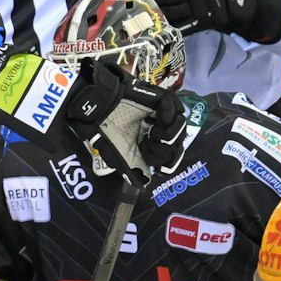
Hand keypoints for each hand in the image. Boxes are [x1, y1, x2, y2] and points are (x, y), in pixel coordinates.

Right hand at [60, 62, 186, 177]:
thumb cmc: (106, 130)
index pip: (173, 154)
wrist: (98, 108)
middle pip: (179, 142)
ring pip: (181, 126)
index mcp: (153, 141)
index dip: (169, 162)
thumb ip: (134, 169)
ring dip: (167, 135)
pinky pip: (174, 108)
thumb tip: (144, 183)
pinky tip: (150, 121)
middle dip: (164, 150)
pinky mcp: (162, 98)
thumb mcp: (120, 155)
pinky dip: (167, 118)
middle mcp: (162, 127)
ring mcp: (164, 112)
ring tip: (149, 133)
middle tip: (145, 146)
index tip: (156, 166)